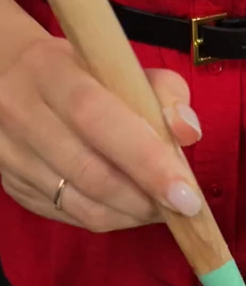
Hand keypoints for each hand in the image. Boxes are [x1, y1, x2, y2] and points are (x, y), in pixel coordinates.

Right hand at [0, 37, 201, 230]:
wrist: (10, 77)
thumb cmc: (82, 75)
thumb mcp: (120, 66)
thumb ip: (163, 92)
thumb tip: (188, 131)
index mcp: (50, 72)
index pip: (97, 118)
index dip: (146, 160)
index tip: (185, 191)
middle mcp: (22, 114)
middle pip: (90, 173)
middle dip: (146, 198)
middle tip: (182, 206)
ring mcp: (13, 157)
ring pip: (83, 206)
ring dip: (133, 214)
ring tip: (161, 207)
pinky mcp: (16, 188)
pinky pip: (73, 217)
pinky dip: (114, 219)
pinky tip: (133, 208)